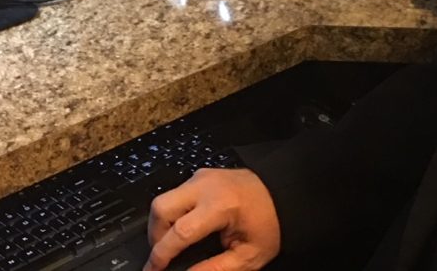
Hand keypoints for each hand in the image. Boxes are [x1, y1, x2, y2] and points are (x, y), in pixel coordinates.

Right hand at [145, 168, 280, 270]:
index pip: (180, 232)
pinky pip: (175, 193)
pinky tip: (181, 227)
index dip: (161, 255)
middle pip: (161, 207)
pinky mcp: (200, 175)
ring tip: (170, 244)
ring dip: (160, 223)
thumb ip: (215, 269)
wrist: (283, 194)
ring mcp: (201, 177)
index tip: (153, 270)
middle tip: (161, 256)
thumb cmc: (270, 224)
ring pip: (164, 197)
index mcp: (221, 206)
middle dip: (154, 235)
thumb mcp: (248, 256)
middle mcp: (206, 186)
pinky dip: (171, 212)